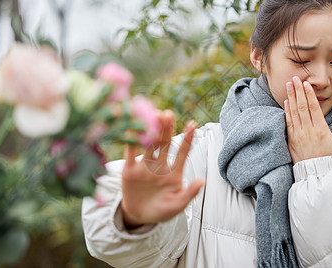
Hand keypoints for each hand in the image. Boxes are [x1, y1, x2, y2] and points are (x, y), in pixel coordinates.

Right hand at [121, 110, 204, 227]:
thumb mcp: (177, 205)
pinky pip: (130, 153)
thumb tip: (202, 181)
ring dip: (150, 130)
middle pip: (163, 143)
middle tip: (168, 113)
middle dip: (166, 128)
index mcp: (173, 172)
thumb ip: (188, 194)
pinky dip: (130, 141)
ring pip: (148, 144)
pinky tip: (131, 128)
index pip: (182, 153)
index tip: (193, 124)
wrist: (139, 217)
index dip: (187, 139)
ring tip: (153, 115)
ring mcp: (144, 166)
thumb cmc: (162, 210)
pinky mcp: (130, 170)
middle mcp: (159, 165)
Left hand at [284, 77, 331, 163]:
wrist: (317, 175)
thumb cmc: (331, 159)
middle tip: (294, 79)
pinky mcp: (291, 140)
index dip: (308, 94)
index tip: (305, 83)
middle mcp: (308, 130)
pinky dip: (286, 111)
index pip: (313, 107)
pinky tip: (286, 103)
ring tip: (288, 86)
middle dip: (297, 91)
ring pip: (293, 112)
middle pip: (301, 106)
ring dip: (291, 98)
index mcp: (321, 129)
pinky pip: (288, 123)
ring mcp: (298, 135)